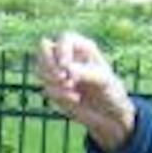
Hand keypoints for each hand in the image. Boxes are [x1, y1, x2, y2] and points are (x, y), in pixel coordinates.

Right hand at [37, 33, 136, 152]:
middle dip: (49, 64)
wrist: (108, 114)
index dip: (61, 51)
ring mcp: (59, 72)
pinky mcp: (54, 89)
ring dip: (52, 82)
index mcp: (83, 47)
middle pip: (44, 48)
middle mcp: (69, 56)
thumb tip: (67, 70)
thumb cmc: (111, 91)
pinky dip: (58, 95)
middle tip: (61, 78)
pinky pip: (46, 88)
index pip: (64, 39)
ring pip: (40, 69)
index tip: (65, 68)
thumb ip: (86, 73)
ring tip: (71, 89)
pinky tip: (75, 99)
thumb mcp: (103, 80)